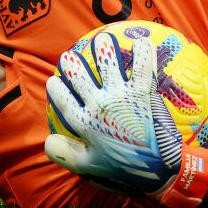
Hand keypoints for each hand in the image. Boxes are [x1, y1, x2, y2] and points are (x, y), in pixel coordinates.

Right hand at [45, 33, 183, 194]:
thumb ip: (66, 154)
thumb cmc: (124, 167)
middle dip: (70, 63)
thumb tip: (47, 141)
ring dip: (102, 48)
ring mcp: (121, 96)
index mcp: (85, 123)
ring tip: (101, 40)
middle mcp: (99, 104)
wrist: (160, 167)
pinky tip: (141, 41)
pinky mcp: (143, 91)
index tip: (52, 81)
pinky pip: (142, 66)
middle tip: (69, 56)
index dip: (55, 89)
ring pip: (107, 63)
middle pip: (79, 76)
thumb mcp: (90, 165)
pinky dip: (143, 52)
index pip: (63, 100)